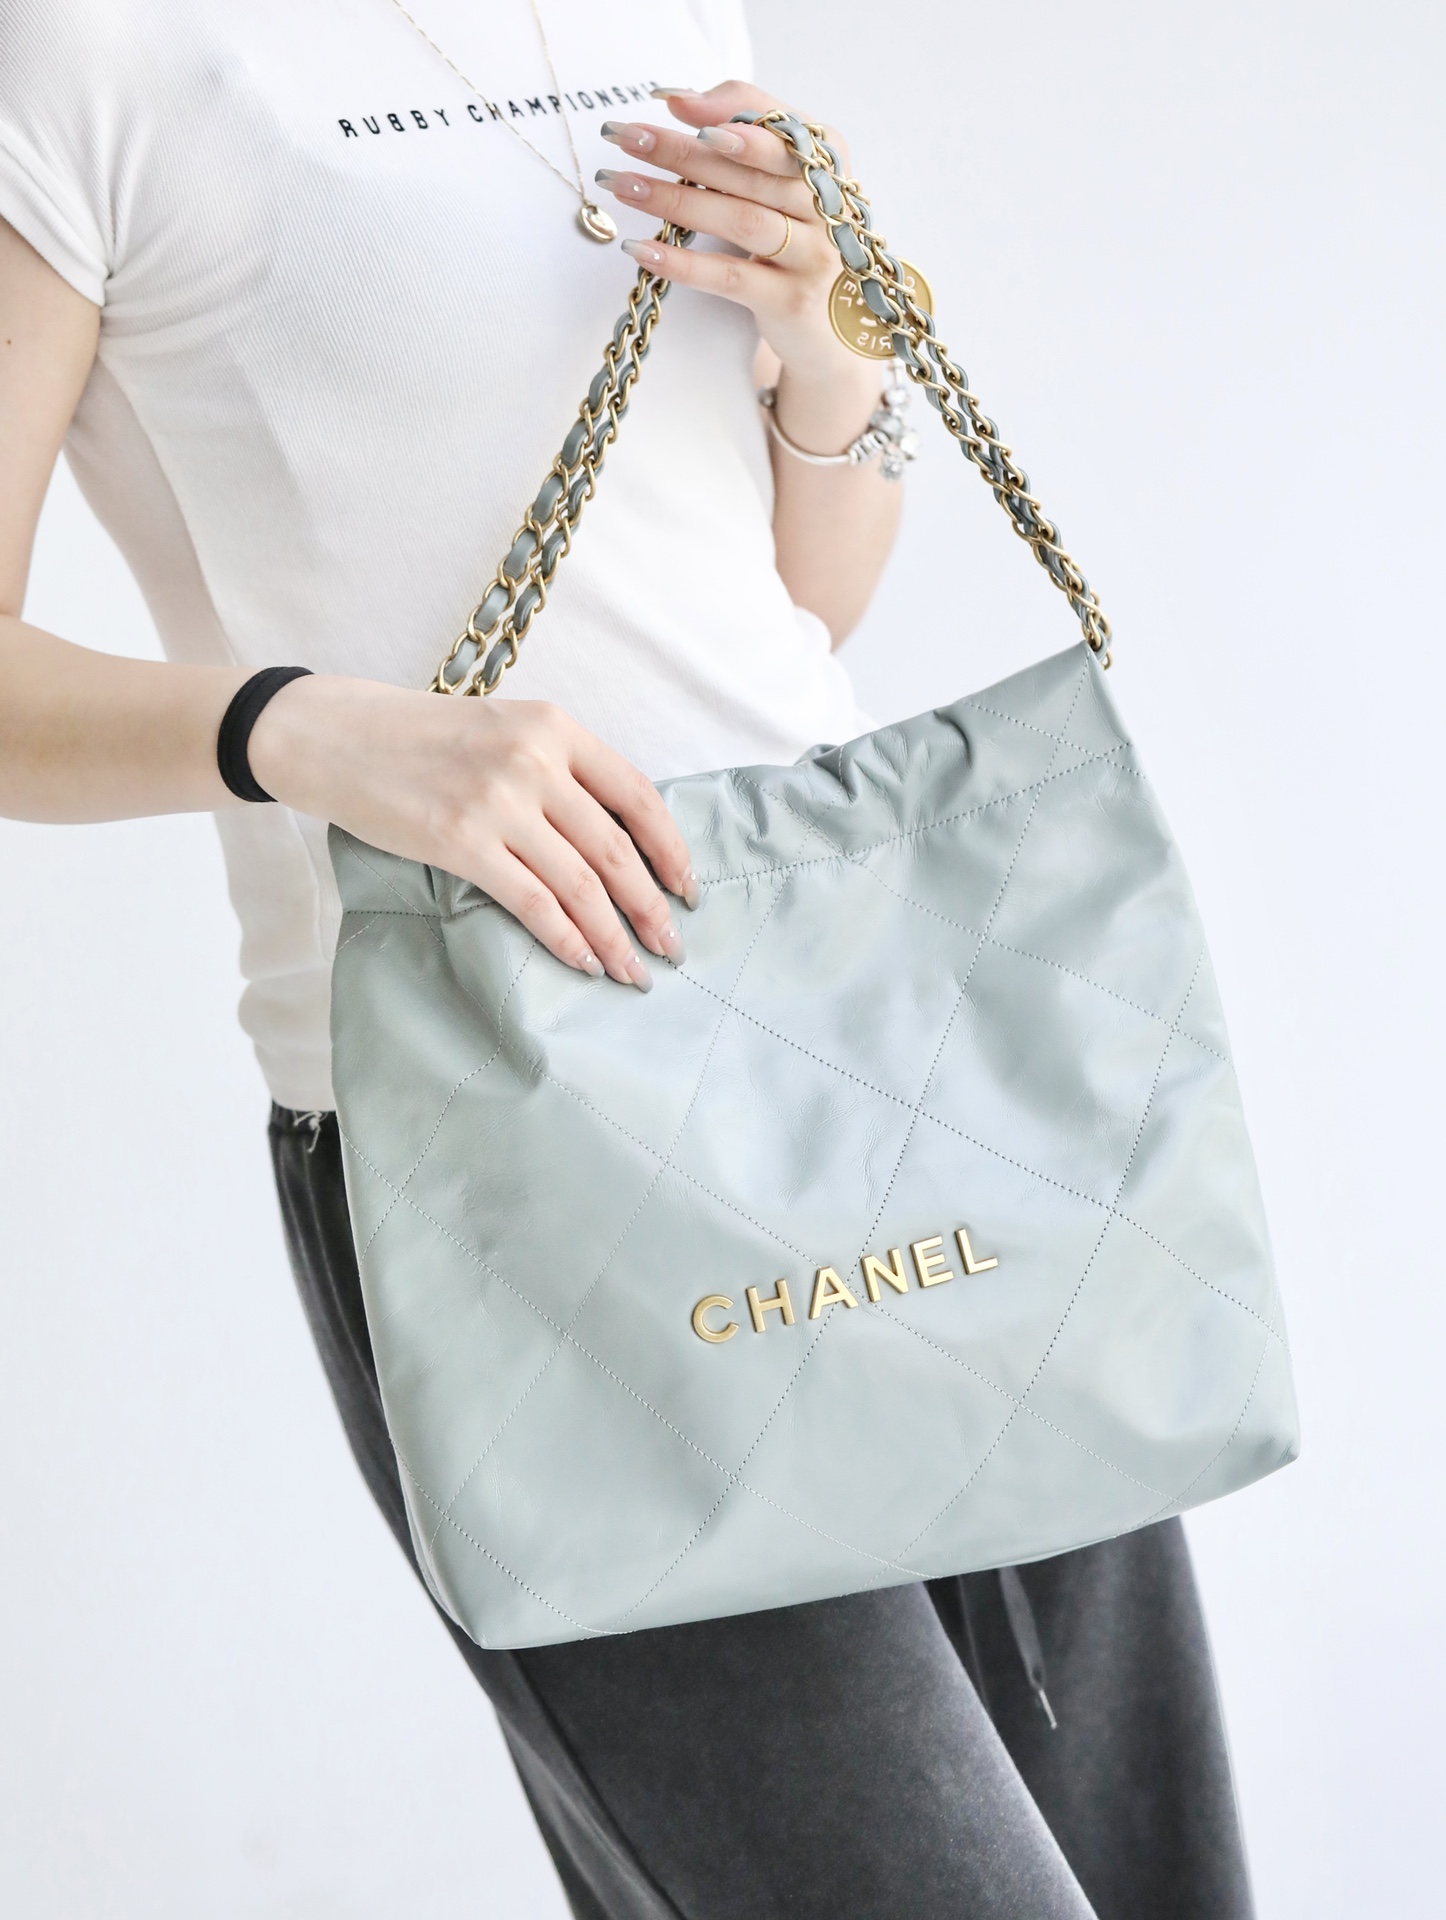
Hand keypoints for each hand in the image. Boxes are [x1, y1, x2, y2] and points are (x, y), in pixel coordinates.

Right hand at [248, 676, 695, 990]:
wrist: (338, 737)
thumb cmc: (424, 739)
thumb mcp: (505, 729)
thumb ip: (560, 769)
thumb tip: (619, 839)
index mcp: (555, 727)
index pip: (638, 795)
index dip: (670, 850)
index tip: (688, 888)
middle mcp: (534, 761)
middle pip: (616, 849)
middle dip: (651, 908)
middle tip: (671, 948)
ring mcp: (497, 802)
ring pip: (581, 884)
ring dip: (614, 936)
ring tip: (632, 970)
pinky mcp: (460, 842)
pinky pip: (532, 902)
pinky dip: (566, 939)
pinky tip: (584, 961)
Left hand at [596, 80, 881, 449]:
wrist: (838, 331)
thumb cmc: (799, 245)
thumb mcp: (782, 188)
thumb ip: (744, 141)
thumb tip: (682, 102)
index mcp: (826, 160)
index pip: (774, 121)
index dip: (723, 109)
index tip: (670, 102)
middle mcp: (825, 203)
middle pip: (746, 168)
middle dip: (680, 149)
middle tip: (625, 137)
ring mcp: (812, 254)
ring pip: (738, 218)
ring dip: (675, 199)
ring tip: (623, 186)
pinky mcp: (791, 301)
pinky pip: (730, 276)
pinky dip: (684, 263)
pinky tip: (643, 250)